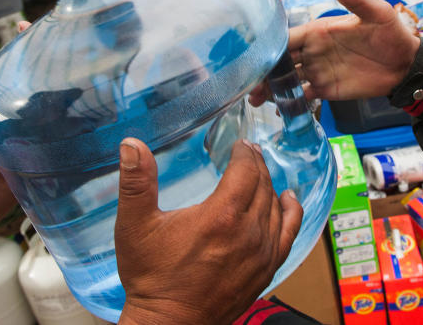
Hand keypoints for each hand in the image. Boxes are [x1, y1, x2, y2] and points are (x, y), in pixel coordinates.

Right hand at [115, 139, 301, 324]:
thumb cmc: (152, 278)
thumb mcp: (135, 226)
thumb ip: (136, 183)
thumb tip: (132, 145)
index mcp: (221, 216)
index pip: (245, 171)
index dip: (243, 153)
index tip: (239, 145)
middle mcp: (248, 233)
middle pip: (262, 185)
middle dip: (256, 165)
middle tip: (249, 153)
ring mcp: (261, 253)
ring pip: (275, 206)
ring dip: (269, 185)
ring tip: (260, 172)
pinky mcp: (266, 271)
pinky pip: (288, 234)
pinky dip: (291, 213)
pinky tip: (288, 201)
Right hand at [249, 0, 419, 105]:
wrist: (406, 65)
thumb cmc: (392, 34)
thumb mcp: (376, 13)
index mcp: (319, 31)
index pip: (287, 38)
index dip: (270, 47)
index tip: (254, 57)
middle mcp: (313, 51)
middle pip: (281, 62)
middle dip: (264, 72)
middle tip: (248, 85)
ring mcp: (318, 70)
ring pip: (288, 80)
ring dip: (271, 88)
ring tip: (256, 100)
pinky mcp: (326, 89)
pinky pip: (303, 96)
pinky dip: (289, 102)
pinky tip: (278, 110)